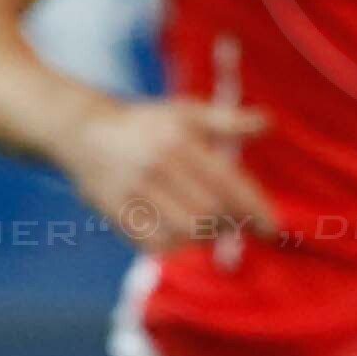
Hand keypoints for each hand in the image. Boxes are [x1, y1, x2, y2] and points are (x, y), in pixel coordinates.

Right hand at [61, 93, 272, 257]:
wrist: (83, 131)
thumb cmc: (145, 123)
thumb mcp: (185, 112)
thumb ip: (227, 120)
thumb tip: (268, 122)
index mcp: (178, 140)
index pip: (228, 183)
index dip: (256, 210)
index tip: (274, 229)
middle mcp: (156, 166)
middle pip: (211, 213)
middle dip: (232, 224)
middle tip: (240, 225)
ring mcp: (133, 190)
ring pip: (186, 231)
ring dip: (206, 235)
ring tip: (210, 227)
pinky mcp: (115, 210)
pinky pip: (156, 242)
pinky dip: (175, 244)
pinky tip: (179, 233)